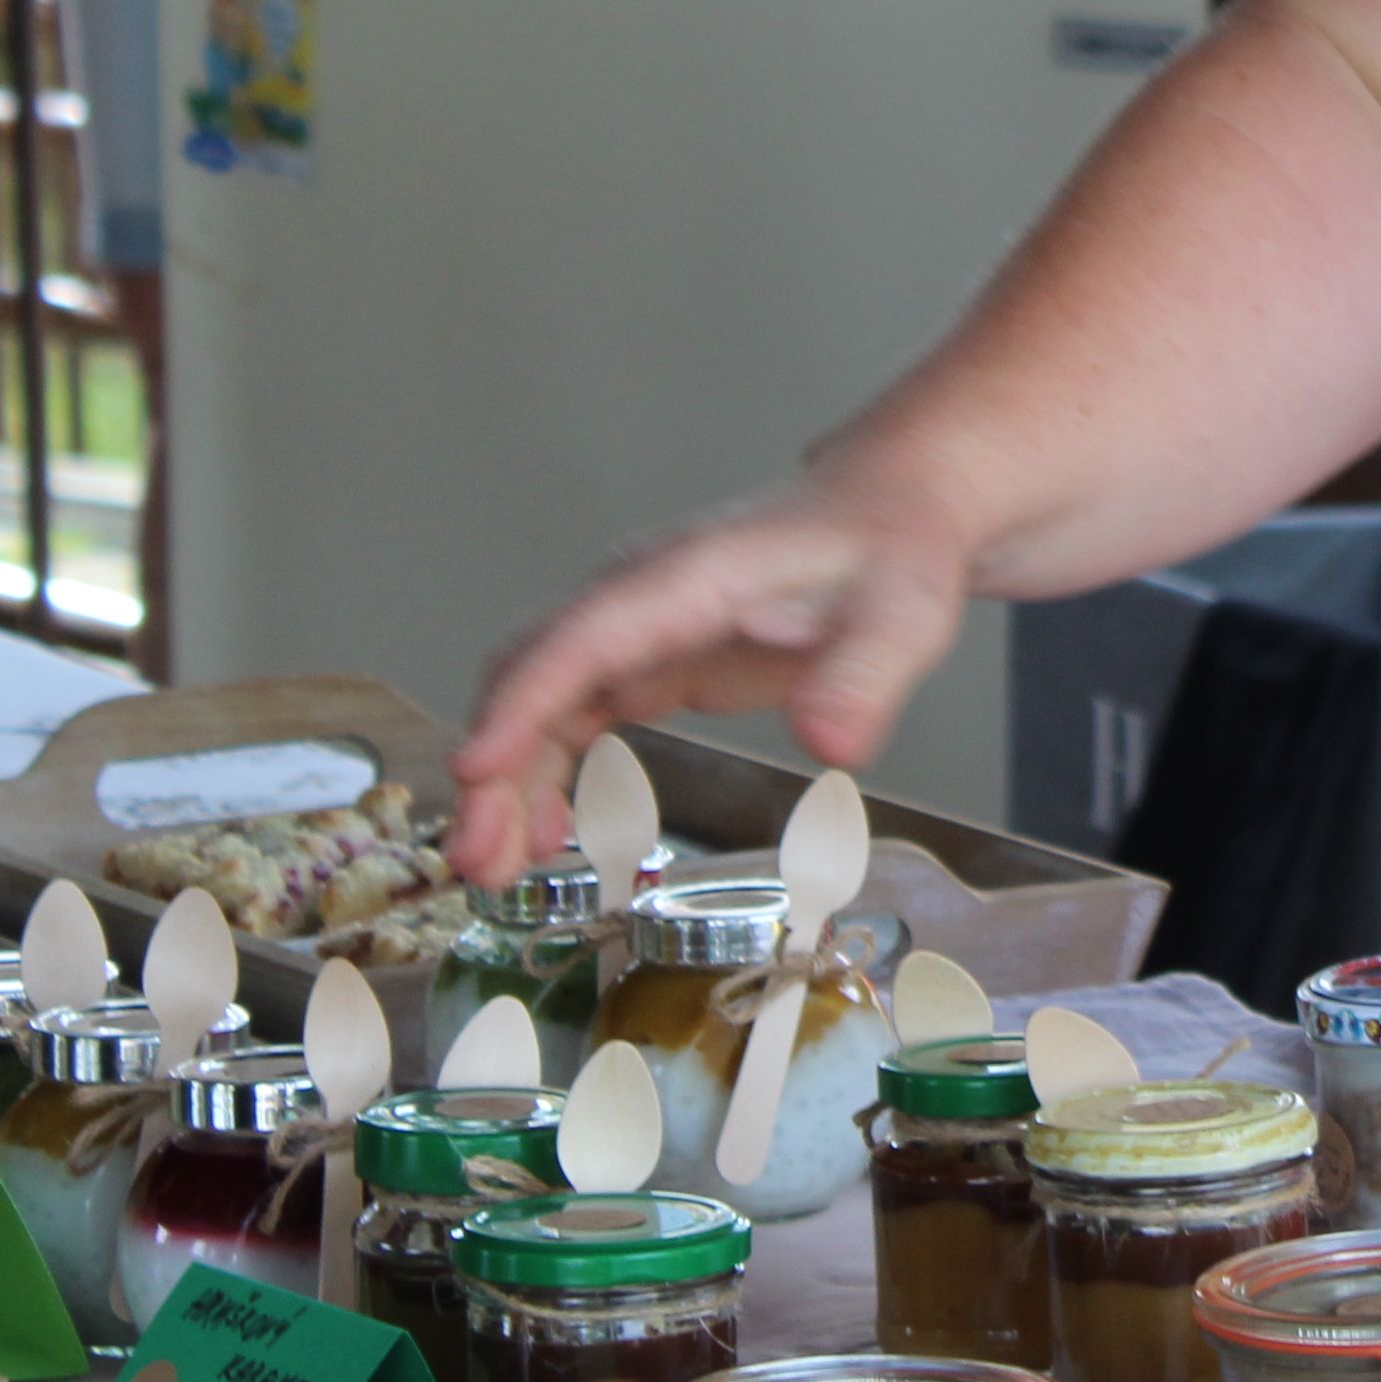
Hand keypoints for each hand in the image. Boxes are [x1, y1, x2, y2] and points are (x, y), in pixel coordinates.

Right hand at [447, 481, 971, 882]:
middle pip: (536, 673)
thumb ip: (865, 676)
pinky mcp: (651, 657)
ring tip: (499, 868)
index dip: (523, 705)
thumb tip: (830, 743)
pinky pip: (571, 714)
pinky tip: (550, 832)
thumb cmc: (894, 549)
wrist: (895, 512)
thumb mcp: (903, 614)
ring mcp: (639, 627)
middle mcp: (643, 596)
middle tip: (481, 860)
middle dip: (496, 766)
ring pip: (541, 700)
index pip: (581, 639)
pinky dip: (547, 772)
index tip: (476, 770)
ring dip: (510, 781)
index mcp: (690, 578)